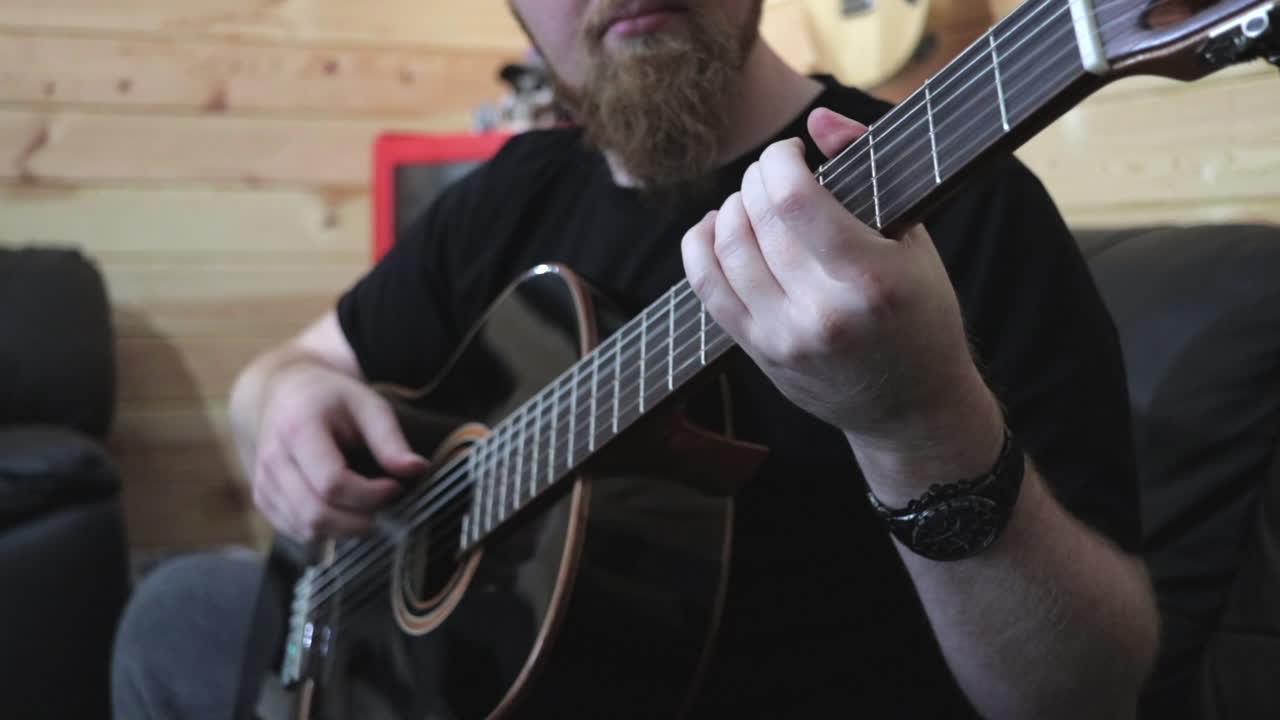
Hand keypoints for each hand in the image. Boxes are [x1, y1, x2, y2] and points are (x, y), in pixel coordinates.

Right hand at [248, 362, 427, 540]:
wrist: (287, 394)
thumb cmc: (332, 399)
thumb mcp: (368, 405)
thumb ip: (390, 440)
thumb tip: (417, 470)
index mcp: (298, 429)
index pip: (332, 483)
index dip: (370, 495)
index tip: (396, 487)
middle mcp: (273, 459)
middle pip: (317, 514)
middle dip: (361, 520)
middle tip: (386, 505)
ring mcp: (263, 483)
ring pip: (307, 530)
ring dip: (347, 528)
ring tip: (369, 506)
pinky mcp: (264, 500)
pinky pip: (298, 532)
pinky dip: (328, 531)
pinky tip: (346, 509)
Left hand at [680, 108, 1002, 496]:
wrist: (911, 407)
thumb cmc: (920, 314)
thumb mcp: (913, 240)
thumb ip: (868, 168)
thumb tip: (818, 117)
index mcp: (871, 280)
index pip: (795, 200)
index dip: (779, 161)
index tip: (790, 152)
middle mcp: (822, 313)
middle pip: (757, 220)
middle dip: (756, 181)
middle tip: (774, 175)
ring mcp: (784, 338)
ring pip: (726, 250)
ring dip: (730, 209)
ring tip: (751, 201)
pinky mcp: (759, 353)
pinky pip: (706, 288)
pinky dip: (700, 247)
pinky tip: (716, 228)